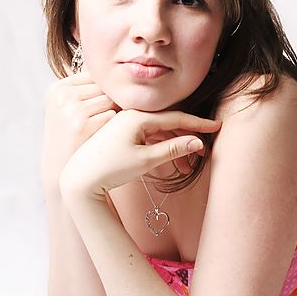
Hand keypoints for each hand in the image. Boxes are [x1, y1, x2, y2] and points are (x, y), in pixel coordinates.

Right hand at [41, 69, 119, 186]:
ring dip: (117, 112)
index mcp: (58, 88)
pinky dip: (115, 125)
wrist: (63, 171)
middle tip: (112, 118)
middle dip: (112, 101)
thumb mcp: (70, 109)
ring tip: (110, 127)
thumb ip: (87, 90)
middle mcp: (62, 95)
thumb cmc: (73, 137)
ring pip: (111, 99)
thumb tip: (119, 70)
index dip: (106, 92)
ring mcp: (70, 109)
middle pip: (105, 87)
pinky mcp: (81, 124)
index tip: (105, 108)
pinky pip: (113, 115)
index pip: (96, 77)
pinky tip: (108, 136)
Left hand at [59, 109, 221, 197]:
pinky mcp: (122, 135)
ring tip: (189, 167)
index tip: (216, 127)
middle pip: (169, 123)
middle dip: (188, 138)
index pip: (176, 117)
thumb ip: (173, 149)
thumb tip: (197, 142)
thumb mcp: (146, 160)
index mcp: (137, 117)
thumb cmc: (110, 169)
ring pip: (159, 132)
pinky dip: (162, 148)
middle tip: (206, 151)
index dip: (198, 124)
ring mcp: (125, 125)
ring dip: (176, 146)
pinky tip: (173, 162)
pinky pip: (148, 136)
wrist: (79, 180)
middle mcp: (131, 115)